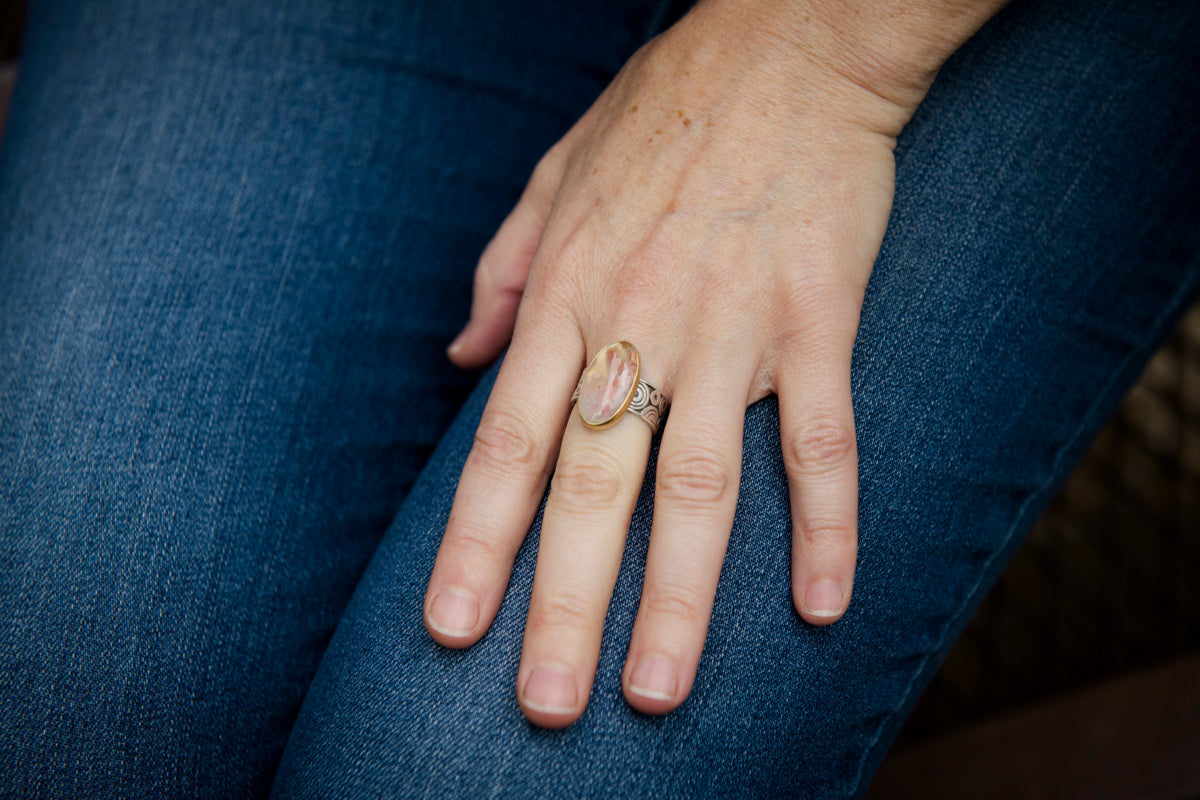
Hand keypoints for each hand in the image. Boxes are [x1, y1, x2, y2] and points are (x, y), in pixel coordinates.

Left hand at [424, 0, 942, 726]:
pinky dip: (828, 523)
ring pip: (700, 482)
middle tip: (548, 705)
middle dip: (565, 604)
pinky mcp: (820, 319)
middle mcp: (639, 323)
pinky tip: (821, 605)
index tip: (452, 627)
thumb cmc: (667, 112)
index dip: (476, 541)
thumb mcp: (556, 178)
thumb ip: (504, 274)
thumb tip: (458, 359)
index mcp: (568, 296)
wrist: (792, 43)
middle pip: (592, 486)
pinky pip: (825, 438)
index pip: (505, 442)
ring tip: (660, 690)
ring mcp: (734, 326)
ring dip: (680, 594)